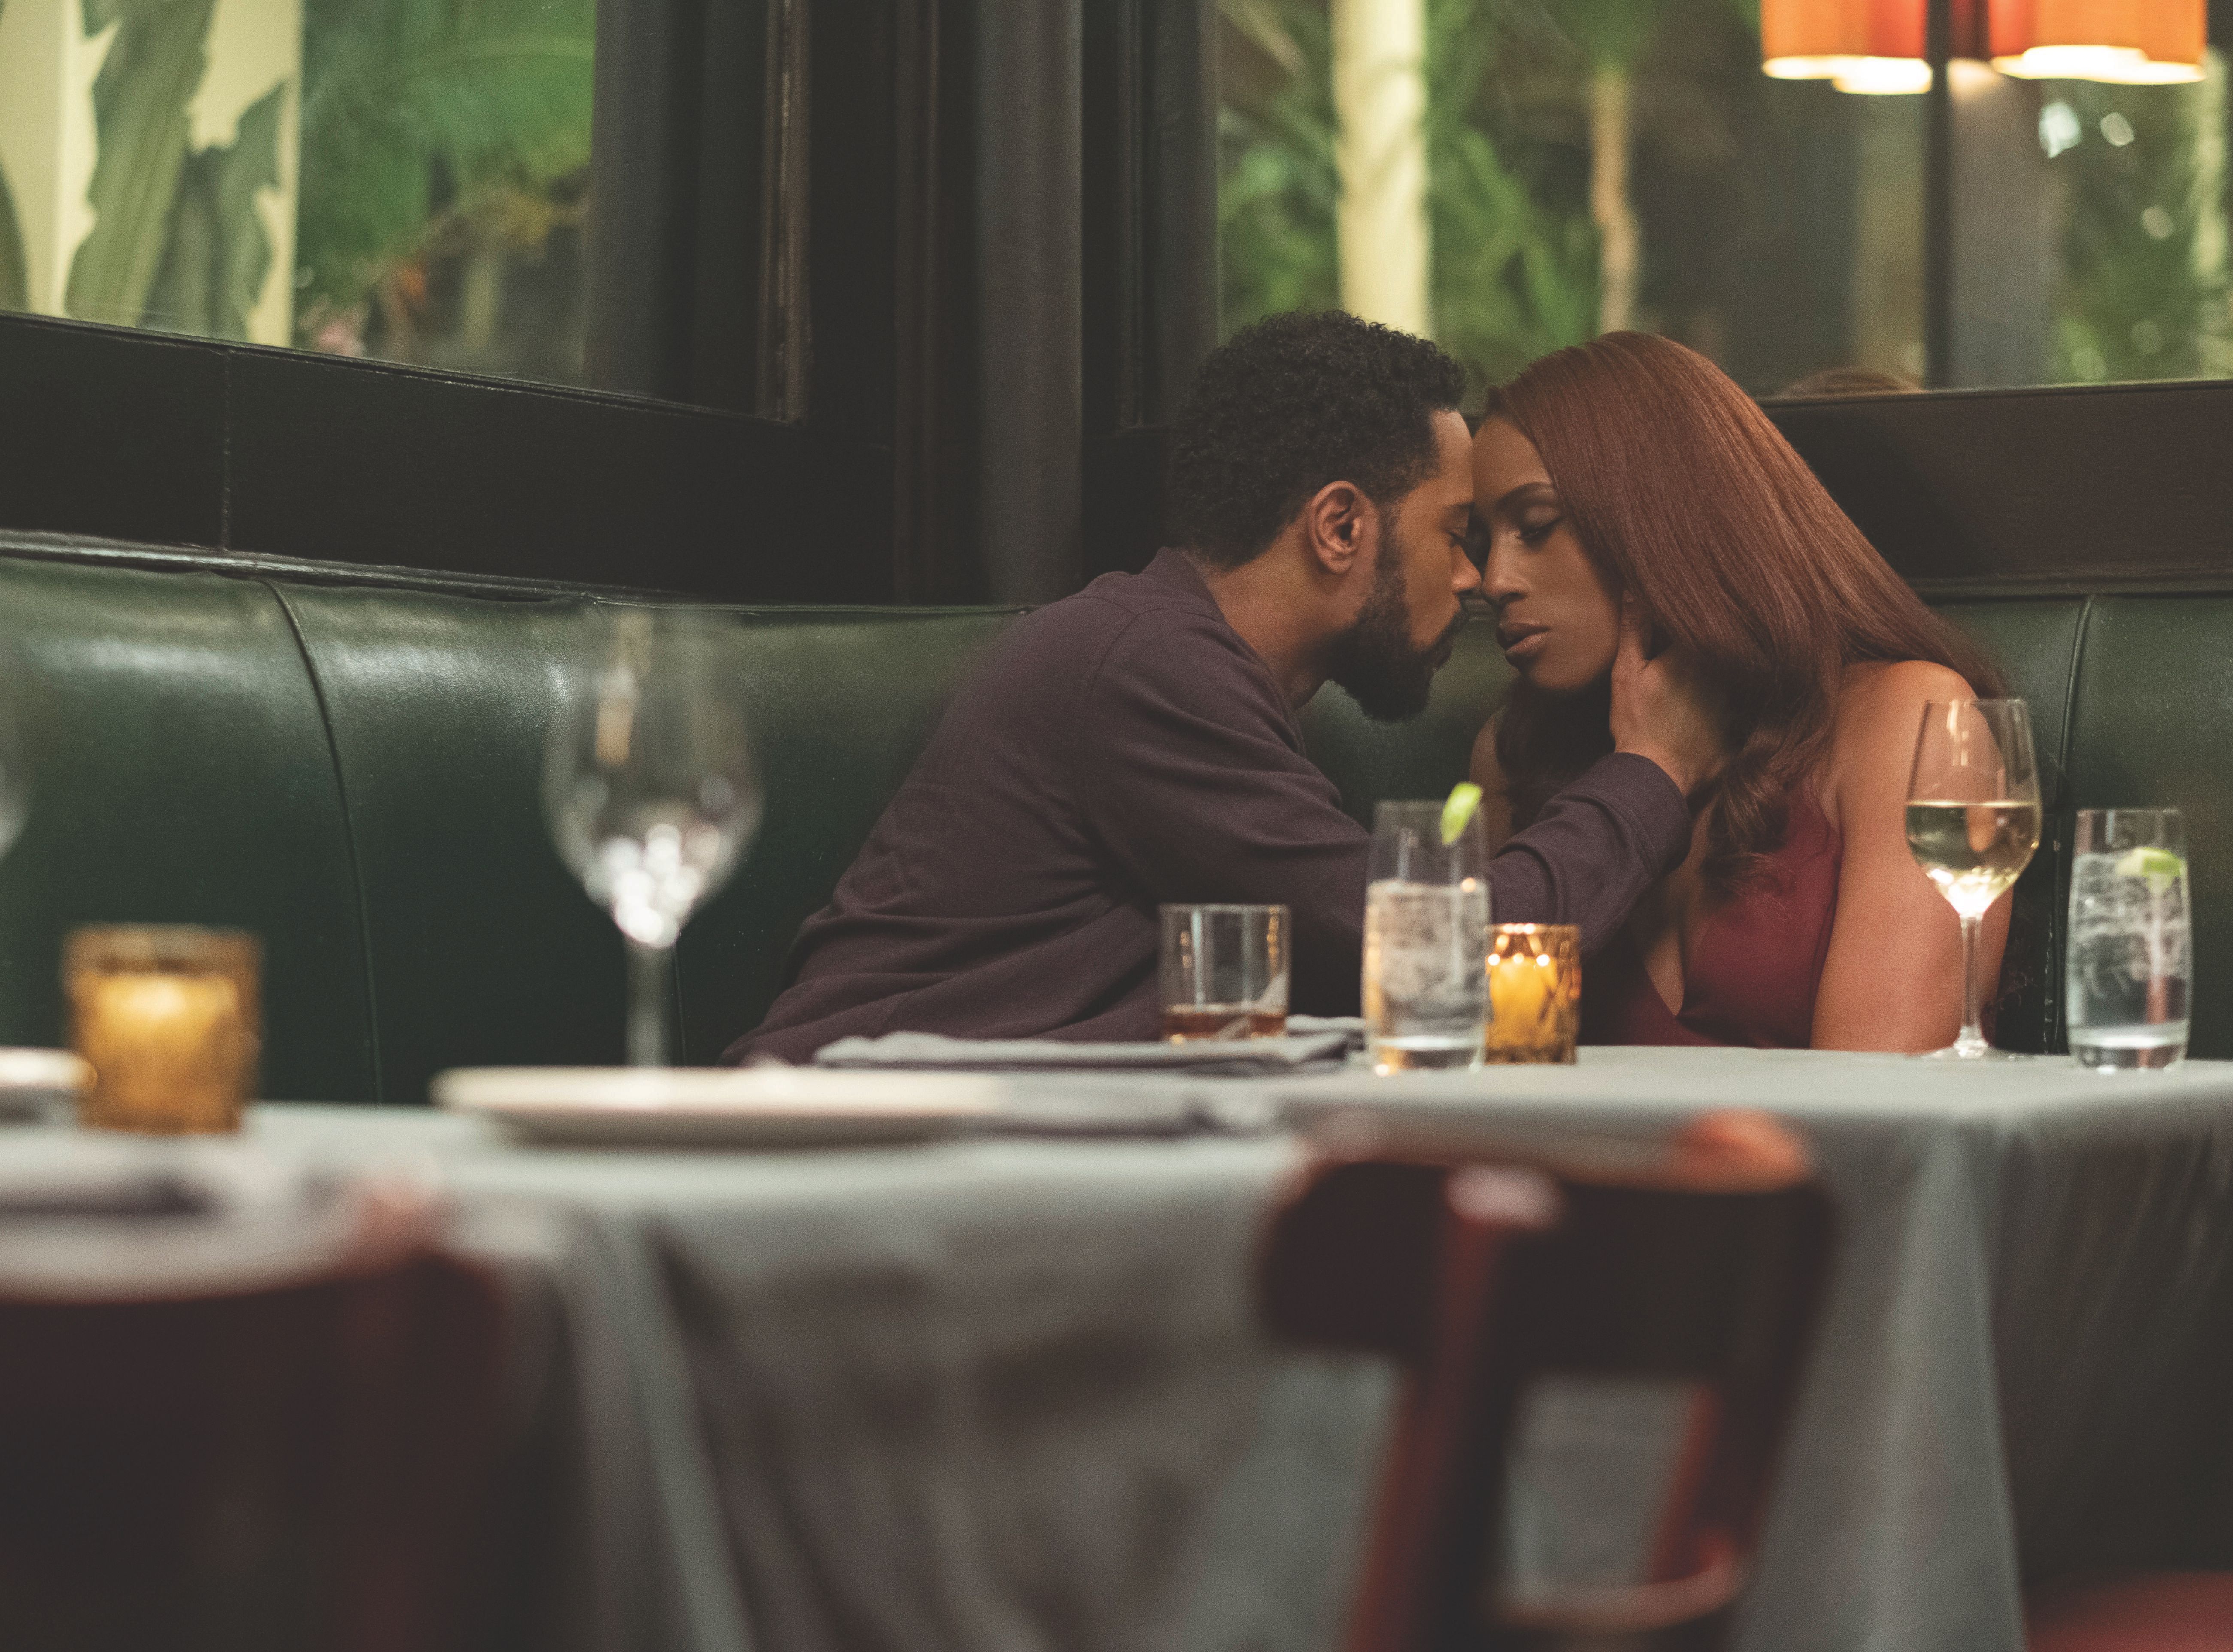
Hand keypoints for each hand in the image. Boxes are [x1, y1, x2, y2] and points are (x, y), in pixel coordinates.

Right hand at [1609, 597, 1724, 795]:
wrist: (1655, 775)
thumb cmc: (1637, 721)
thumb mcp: (1627, 671)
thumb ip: (1634, 629)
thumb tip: (1635, 588)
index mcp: (1694, 653)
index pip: (1699, 626)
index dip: (1689, 622)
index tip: (1683, 620)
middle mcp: (1722, 673)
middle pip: (1720, 650)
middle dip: (1709, 648)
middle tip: (1692, 656)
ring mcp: (1734, 703)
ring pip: (1731, 679)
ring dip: (1720, 678)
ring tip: (1699, 687)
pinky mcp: (1738, 730)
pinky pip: (1739, 713)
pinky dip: (1728, 710)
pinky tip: (1711, 715)